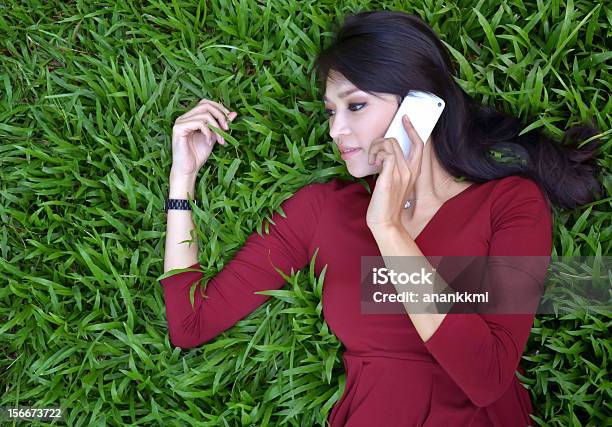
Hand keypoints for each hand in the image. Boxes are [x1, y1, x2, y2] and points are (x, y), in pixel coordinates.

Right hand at [171, 99, 237, 176]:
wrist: (188, 170)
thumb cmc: (198, 155)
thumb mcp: (214, 137)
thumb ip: (221, 125)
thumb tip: (233, 113)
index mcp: (191, 117)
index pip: (206, 103)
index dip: (219, 108)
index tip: (229, 120)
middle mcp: (184, 117)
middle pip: (205, 104)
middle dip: (220, 115)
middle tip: (227, 129)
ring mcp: (180, 122)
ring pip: (204, 114)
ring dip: (216, 127)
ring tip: (220, 140)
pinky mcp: (178, 129)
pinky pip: (199, 123)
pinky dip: (208, 132)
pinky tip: (209, 142)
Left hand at [366, 115, 424, 230]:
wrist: (385, 222)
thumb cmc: (387, 205)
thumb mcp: (394, 184)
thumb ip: (393, 170)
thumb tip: (383, 157)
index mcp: (413, 172)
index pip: (419, 144)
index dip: (412, 129)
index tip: (405, 119)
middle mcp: (409, 171)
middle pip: (397, 140)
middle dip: (380, 141)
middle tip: (373, 154)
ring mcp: (400, 173)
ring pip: (389, 143)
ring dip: (376, 147)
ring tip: (372, 161)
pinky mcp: (389, 177)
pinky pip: (386, 154)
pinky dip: (376, 154)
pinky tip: (373, 163)